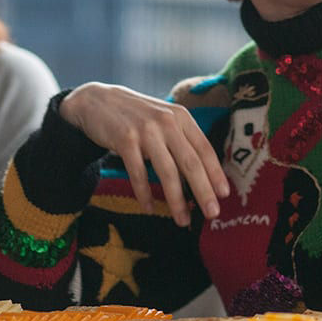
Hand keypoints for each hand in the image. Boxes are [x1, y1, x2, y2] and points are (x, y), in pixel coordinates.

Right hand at [60, 82, 229, 226]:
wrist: (97, 100)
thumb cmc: (137, 116)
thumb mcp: (164, 119)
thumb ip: (181, 140)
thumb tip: (202, 176)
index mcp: (181, 117)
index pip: (204, 148)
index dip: (215, 173)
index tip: (224, 194)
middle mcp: (167, 122)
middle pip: (190, 163)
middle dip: (203, 191)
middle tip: (213, 213)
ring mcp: (145, 131)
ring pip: (167, 172)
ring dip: (177, 200)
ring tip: (183, 220)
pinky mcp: (125, 140)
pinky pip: (138, 174)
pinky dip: (145, 194)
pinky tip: (150, 208)